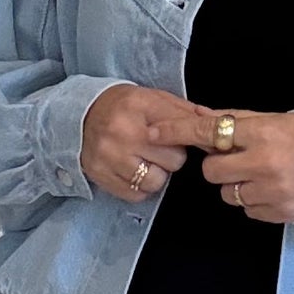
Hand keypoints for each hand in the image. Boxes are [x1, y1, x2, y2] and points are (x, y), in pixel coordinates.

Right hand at [78, 84, 223, 202]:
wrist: (79, 116)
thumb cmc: (123, 107)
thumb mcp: (153, 99)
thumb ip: (184, 112)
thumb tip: (215, 124)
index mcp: (140, 105)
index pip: (182, 129)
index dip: (194, 138)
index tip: (198, 143)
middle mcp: (124, 131)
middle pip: (175, 160)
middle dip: (172, 157)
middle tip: (158, 148)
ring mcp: (110, 156)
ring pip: (158, 181)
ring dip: (157, 174)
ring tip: (145, 159)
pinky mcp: (101, 175)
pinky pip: (138, 194)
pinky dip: (141, 187)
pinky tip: (133, 170)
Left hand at [189, 106, 293, 225]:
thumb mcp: (268, 120)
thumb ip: (231, 119)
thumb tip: (197, 115)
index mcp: (261, 134)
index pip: (209, 132)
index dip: (179, 131)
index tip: (159, 132)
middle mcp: (265, 164)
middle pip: (211, 171)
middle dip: (219, 165)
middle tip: (240, 159)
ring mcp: (271, 192)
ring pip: (227, 194)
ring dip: (237, 185)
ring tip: (262, 175)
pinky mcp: (278, 212)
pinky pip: (247, 210)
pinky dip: (254, 200)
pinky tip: (272, 188)